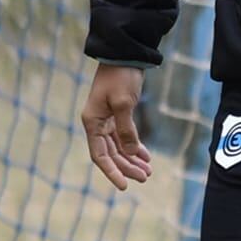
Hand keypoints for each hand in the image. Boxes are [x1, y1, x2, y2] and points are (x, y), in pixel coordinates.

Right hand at [80, 63, 151, 190]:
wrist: (125, 54)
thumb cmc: (121, 77)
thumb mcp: (124, 104)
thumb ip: (126, 131)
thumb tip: (129, 154)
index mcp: (92, 122)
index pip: (100, 155)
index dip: (111, 172)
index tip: (124, 186)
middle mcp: (96, 123)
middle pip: (111, 153)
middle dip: (127, 167)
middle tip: (145, 177)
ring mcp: (106, 119)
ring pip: (118, 147)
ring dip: (132, 159)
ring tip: (148, 171)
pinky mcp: (117, 114)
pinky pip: (124, 136)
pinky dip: (134, 146)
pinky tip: (145, 156)